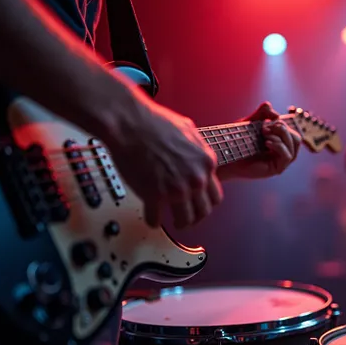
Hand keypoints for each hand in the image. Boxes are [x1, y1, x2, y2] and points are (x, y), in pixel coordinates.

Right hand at [103, 97, 221, 228]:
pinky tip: (151, 218)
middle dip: (196, 217)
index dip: (207, 202)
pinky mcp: (154, 196)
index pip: (215, 195)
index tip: (199, 205)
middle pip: (203, 211)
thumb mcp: (188, 130)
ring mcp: (176, 189)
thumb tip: (199, 154)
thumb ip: (198, 148)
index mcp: (206, 163)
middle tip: (188, 218)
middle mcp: (195, 178)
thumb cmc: (154, 122)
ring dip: (179, 223)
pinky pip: (156, 219)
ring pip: (185, 220)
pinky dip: (153, 220)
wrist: (130, 122)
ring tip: (172, 222)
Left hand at [217, 102, 300, 179]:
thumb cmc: (238, 140)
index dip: (283, 124)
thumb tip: (270, 105)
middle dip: (283, 129)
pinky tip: (266, 142)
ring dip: (280, 136)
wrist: (228, 155)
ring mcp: (281, 162)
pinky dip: (279, 146)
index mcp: (281, 143)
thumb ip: (261, 113)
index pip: (292, 132)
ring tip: (264, 134)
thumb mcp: (252, 122)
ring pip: (294, 146)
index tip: (266, 122)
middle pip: (297, 138)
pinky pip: (287, 155)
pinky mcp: (277, 169)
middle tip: (266, 128)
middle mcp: (283, 153)